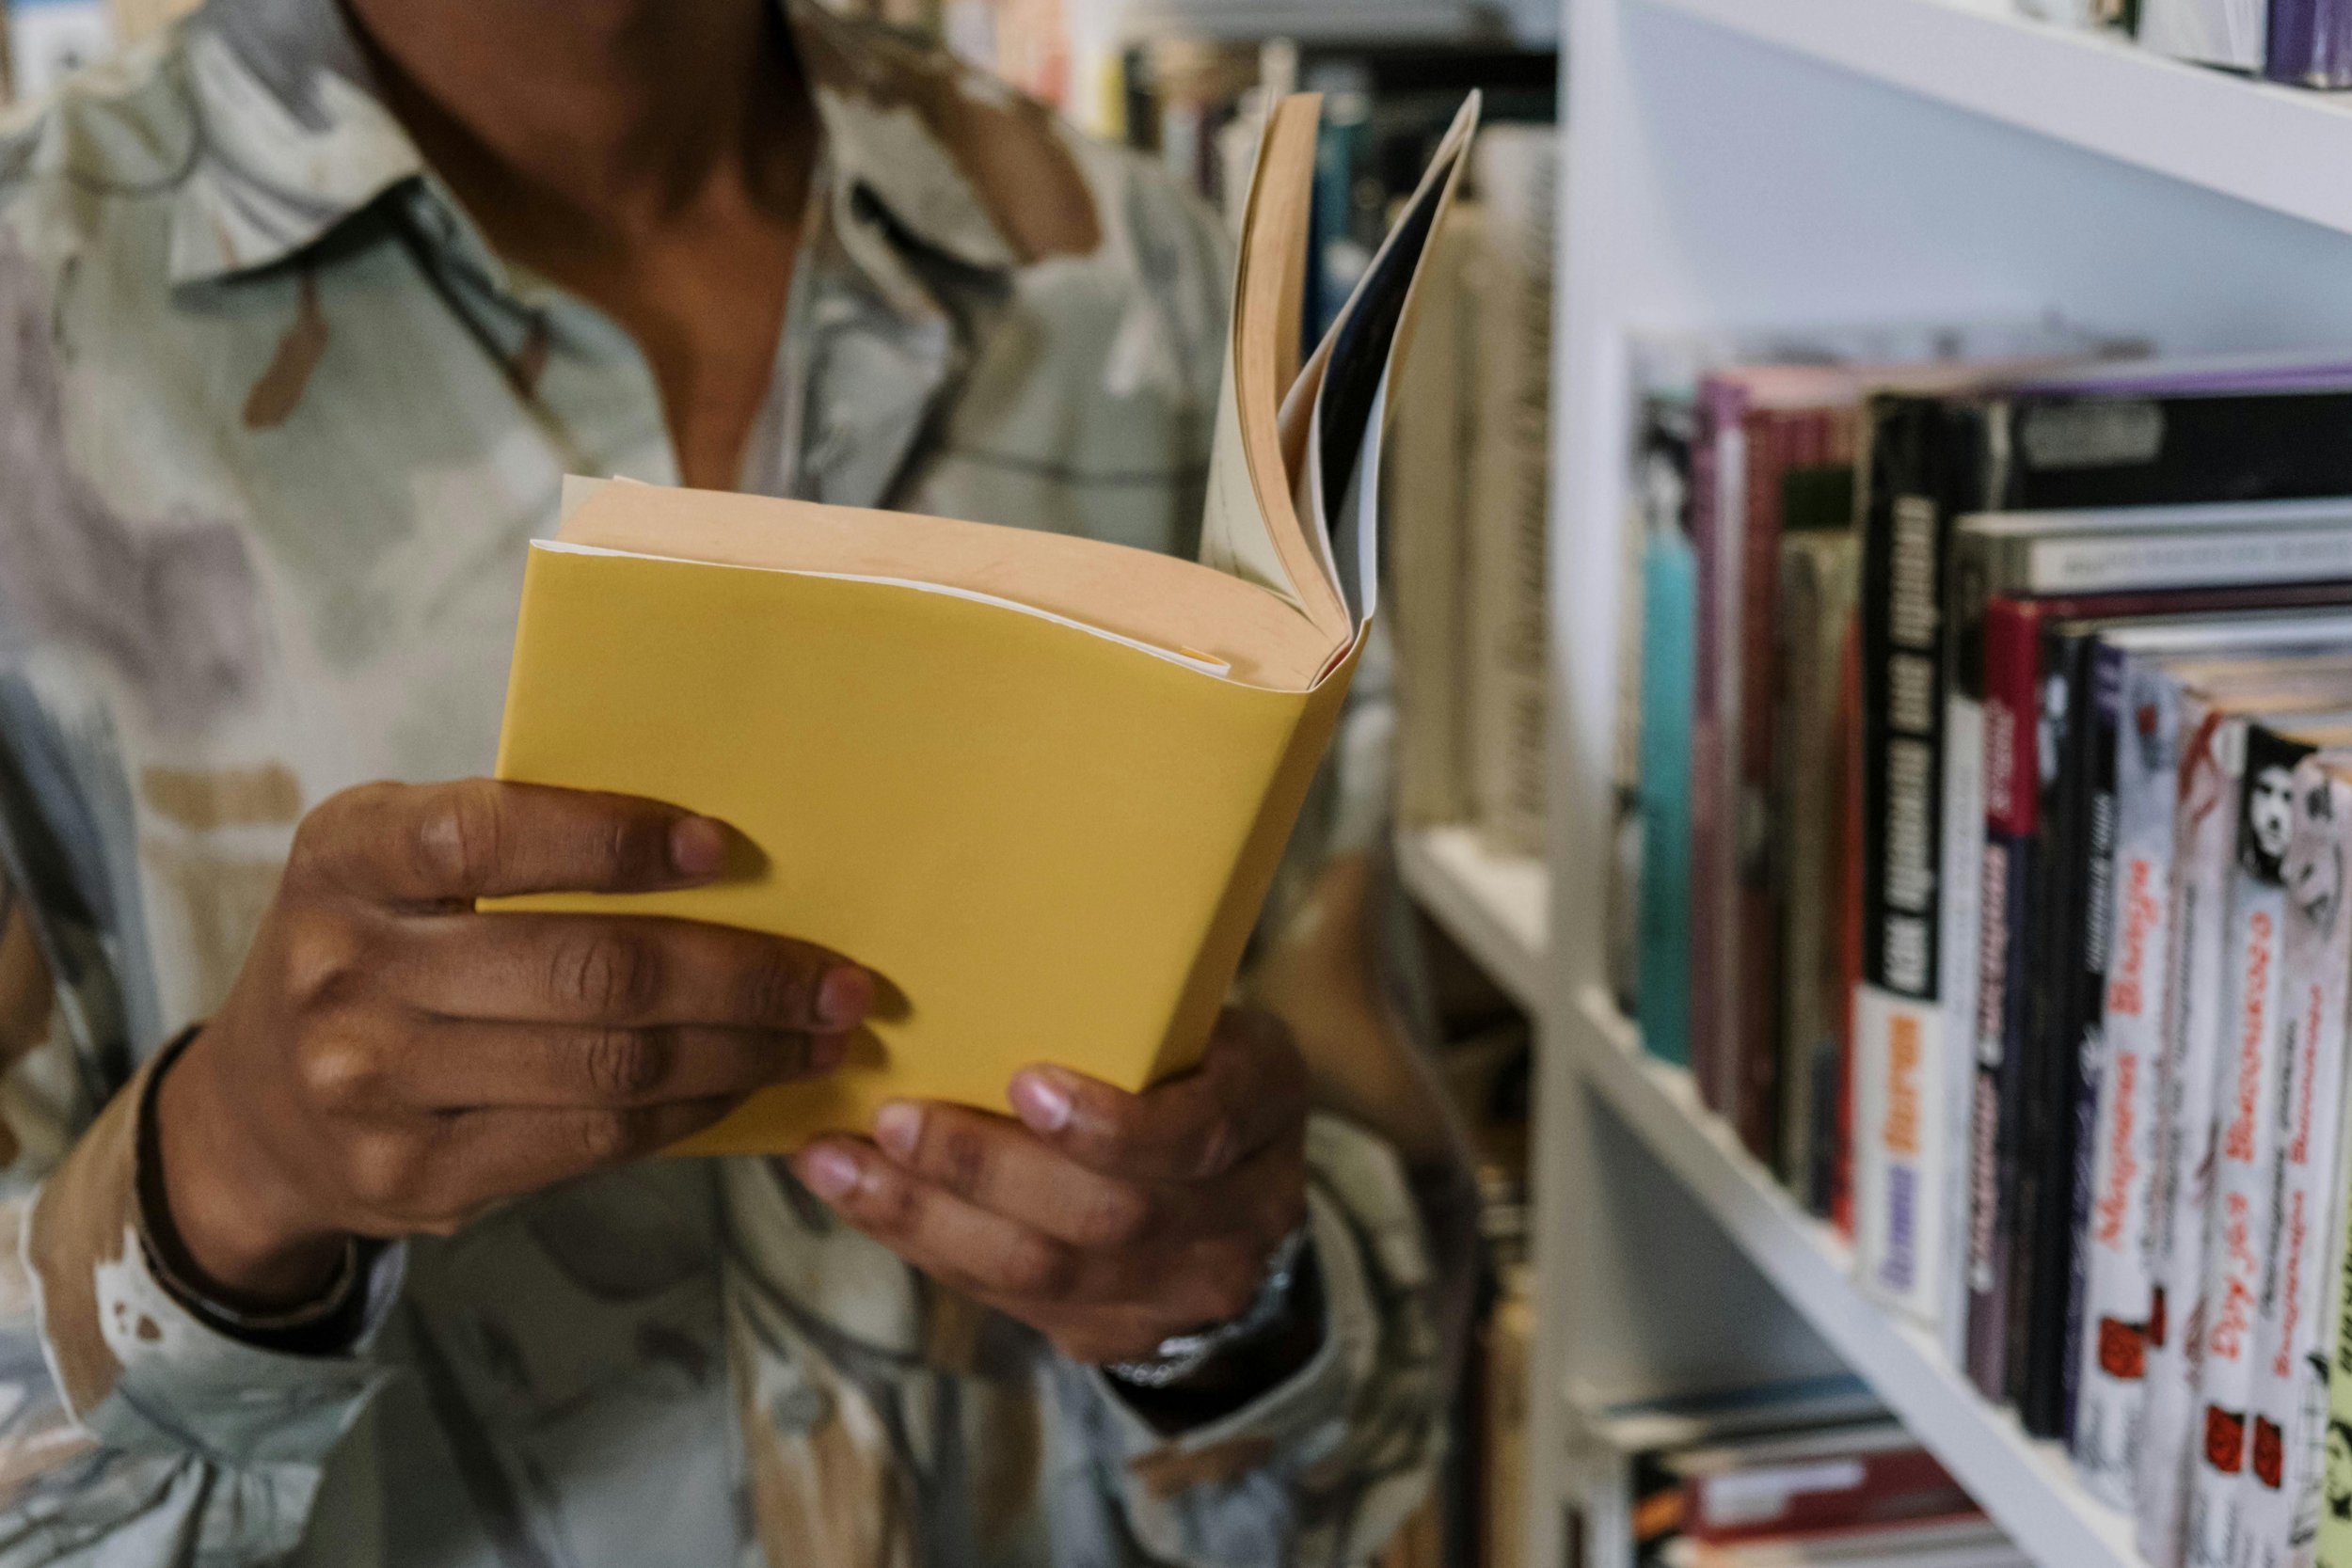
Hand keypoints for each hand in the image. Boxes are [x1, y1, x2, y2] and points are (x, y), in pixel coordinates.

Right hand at [157, 779, 872, 1306]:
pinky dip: (692, 1110)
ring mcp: (375, 1085)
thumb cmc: (379, 949)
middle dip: (742, 975)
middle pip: (588, 970)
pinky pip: (593, 1140)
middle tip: (841, 978)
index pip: (487, 836)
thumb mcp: (399, 868)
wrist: (255, 1113)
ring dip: (743, 1051)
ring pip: (608, 1066)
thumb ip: (516, 844)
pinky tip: (750, 1086)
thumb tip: (722, 856)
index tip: (725, 848)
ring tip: (823, 1035)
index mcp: (346, 855)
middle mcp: (348, 969)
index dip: (614, 842)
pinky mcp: (419, 1177)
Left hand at [793, 1007, 1311, 1369]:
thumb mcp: (1196, 1014)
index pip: (1198, 1132)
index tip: (1024, 1082)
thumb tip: (977, 949)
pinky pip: (1015, 1303)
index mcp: (1268, 1103)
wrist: (1240, 1181)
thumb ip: (1126, 1007)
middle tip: (889, 1119)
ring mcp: (1186, 1291)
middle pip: (1107, 1215)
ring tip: (840, 1168)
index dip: (1110, 1123)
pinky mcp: (1120, 1333)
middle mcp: (1244, 1213)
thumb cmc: (1188, 1060)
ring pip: (1047, 1274)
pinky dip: (931, 1249)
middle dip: (983, 1169)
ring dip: (929, 1218)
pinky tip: (866, 1203)